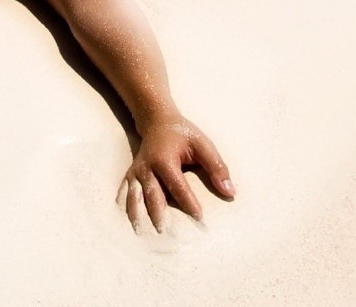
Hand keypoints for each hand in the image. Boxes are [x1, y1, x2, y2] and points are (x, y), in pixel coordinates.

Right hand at [118, 116, 233, 230]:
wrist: (157, 121)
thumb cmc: (182, 134)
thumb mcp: (202, 144)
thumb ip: (216, 167)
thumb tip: (229, 191)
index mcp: (164, 159)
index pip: (177, 185)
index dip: (188, 202)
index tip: (199, 217)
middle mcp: (147, 167)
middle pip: (152, 195)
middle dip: (158, 215)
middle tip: (165, 233)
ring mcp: (136, 172)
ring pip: (135, 197)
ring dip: (138, 216)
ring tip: (141, 233)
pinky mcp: (131, 175)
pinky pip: (126, 193)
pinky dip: (127, 207)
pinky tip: (130, 222)